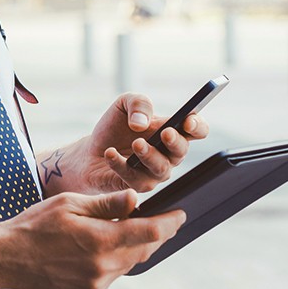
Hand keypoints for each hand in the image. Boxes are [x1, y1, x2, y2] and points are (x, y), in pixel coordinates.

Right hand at [0, 190, 184, 288]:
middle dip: (154, 235)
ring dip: (131, 249)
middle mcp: (103, 267)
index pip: (150, 232)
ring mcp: (96, 285)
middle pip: (144, 250)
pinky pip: (111, 277)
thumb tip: (135, 199)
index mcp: (100, 240)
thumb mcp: (68, 205)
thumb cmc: (33, 226)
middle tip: (157, 220)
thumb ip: (105, 204)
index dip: (170, 223)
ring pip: (128, 264)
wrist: (5, 259)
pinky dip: (113, 262)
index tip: (180, 215)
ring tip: (120, 232)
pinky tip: (97, 250)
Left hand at [47, 93, 209, 194]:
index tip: (188, 121)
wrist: (91, 151)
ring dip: (150, 155)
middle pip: (181, 150)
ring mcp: (155, 172)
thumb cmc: (114, 128)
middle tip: (165, 132)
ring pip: (161, 168)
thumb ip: (138, 103)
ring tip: (137, 144)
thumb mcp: (124, 105)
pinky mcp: (138, 185)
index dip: (197, 126)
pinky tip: (110, 153)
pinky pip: (133, 178)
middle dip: (175, 141)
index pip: (197, 130)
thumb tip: (141, 122)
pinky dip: (120, 164)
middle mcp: (169, 154)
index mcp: (172, 131)